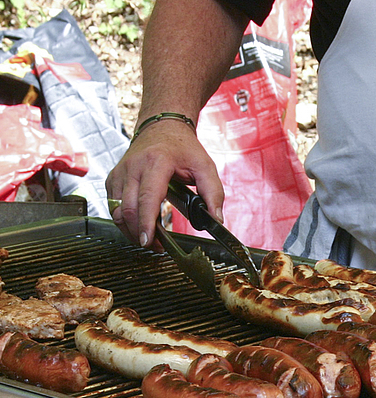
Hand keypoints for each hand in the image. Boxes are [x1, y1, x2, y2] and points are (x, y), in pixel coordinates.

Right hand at [106, 119, 223, 248]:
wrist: (162, 127)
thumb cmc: (183, 148)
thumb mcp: (205, 166)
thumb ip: (213, 193)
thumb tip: (216, 219)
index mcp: (156, 162)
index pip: (146, 197)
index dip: (146, 222)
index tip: (148, 240)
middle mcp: (133, 167)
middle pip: (128, 209)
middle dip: (139, 233)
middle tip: (155, 245)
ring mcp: (119, 173)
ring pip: (116, 211)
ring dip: (130, 230)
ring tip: (149, 239)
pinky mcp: (112, 179)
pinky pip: (112, 206)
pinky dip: (124, 220)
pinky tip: (139, 225)